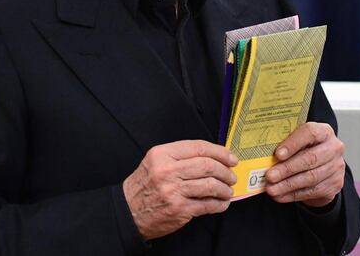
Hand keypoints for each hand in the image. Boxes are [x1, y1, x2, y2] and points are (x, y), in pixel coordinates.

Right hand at [123, 140, 237, 239]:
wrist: (127, 211)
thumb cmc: (145, 185)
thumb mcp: (156, 161)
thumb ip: (181, 156)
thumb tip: (214, 156)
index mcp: (163, 154)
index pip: (199, 148)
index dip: (220, 152)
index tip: (231, 158)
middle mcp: (167, 171)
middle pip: (208, 166)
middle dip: (226, 171)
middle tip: (231, 175)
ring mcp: (173, 191)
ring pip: (210, 185)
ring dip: (225, 188)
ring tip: (228, 190)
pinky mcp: (179, 209)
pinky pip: (207, 205)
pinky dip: (219, 204)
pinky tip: (222, 203)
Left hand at [264, 122, 344, 207]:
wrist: (325, 168)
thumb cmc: (308, 150)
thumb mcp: (300, 142)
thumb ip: (287, 144)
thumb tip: (263, 154)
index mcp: (324, 132)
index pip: (310, 133)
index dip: (293, 143)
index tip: (278, 154)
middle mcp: (333, 148)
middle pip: (310, 158)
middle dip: (287, 169)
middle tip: (270, 176)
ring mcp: (336, 167)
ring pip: (311, 178)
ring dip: (288, 185)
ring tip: (272, 189)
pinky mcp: (334, 184)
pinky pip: (311, 191)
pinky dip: (293, 194)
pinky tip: (280, 195)